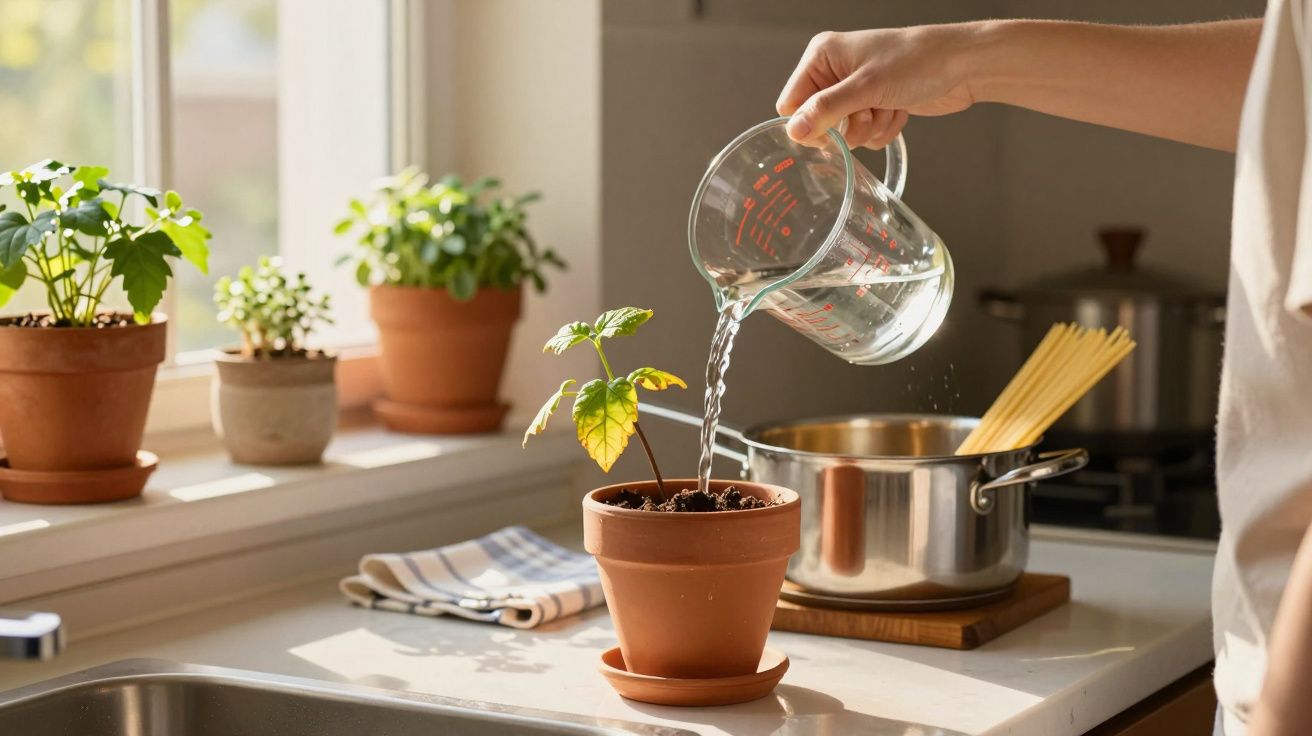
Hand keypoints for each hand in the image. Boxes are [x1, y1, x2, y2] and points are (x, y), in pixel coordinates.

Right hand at [776, 25, 983, 148]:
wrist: (963, 65)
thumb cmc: (918, 61)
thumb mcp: (866, 87)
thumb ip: (826, 110)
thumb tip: (793, 130)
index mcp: (822, 56)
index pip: (791, 103)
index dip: (809, 123)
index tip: (832, 130)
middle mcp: (835, 71)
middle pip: (818, 121)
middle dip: (846, 127)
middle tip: (868, 112)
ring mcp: (855, 89)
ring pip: (844, 132)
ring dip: (869, 128)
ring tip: (888, 107)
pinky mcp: (874, 104)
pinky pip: (865, 134)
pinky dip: (883, 129)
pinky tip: (898, 110)